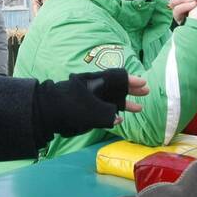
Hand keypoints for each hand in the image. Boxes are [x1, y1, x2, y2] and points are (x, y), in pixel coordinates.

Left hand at [31, 69, 148, 146]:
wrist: (50, 112)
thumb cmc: (71, 107)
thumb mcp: (92, 111)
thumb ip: (107, 115)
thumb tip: (118, 119)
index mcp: (97, 82)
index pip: (117, 77)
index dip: (131, 80)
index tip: (143, 83)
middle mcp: (96, 88)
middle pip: (117, 87)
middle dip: (131, 90)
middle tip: (146, 92)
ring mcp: (91, 98)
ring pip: (112, 98)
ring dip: (125, 103)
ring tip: (140, 108)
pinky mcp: (87, 108)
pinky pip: (104, 108)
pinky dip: (114, 111)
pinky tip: (121, 118)